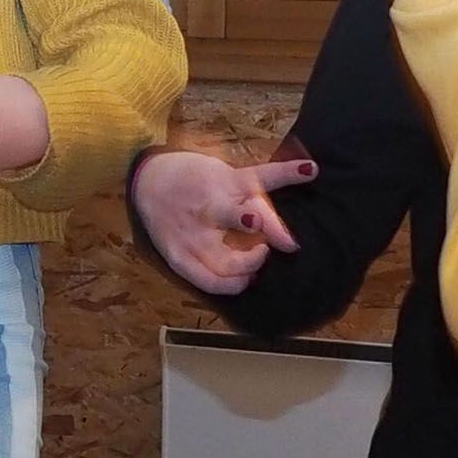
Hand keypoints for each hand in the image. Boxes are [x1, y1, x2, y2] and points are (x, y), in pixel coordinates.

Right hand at [133, 150, 314, 294]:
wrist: (148, 184)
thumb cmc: (198, 179)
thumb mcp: (231, 174)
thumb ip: (267, 186)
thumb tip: (305, 196)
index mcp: (223, 181)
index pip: (258, 179)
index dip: (286, 175)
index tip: (309, 171)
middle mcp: (207, 206)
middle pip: (233, 214)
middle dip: (256, 225)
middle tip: (270, 242)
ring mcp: (192, 235)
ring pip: (223, 262)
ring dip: (246, 268)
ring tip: (256, 266)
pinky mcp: (179, 257)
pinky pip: (207, 282)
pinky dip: (229, 287)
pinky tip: (243, 282)